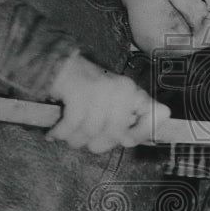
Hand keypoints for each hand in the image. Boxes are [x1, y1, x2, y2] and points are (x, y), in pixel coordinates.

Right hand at [47, 51, 169, 153]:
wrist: (58, 67)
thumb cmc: (86, 91)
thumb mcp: (111, 105)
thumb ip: (129, 121)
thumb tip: (150, 126)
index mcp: (133, 93)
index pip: (154, 115)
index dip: (141, 133)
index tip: (125, 140)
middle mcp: (122, 89)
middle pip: (116, 135)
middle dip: (96, 143)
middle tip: (84, 139)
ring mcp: (102, 89)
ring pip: (92, 132)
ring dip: (75, 139)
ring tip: (68, 135)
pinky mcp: (81, 91)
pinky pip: (73, 125)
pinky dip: (61, 132)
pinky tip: (55, 132)